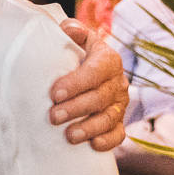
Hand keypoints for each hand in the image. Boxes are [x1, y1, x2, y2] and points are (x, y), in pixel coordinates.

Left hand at [52, 18, 128, 150]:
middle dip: (76, 108)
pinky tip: (92, 145)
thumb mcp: (76, 39)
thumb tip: (67, 29)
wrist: (89, 71)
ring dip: (89, 128)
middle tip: (53, 116)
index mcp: (108, 60)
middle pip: (100, 98)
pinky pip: (118, 135)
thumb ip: (71, 31)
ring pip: (109, 118)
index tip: (54, 93)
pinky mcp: (119, 123)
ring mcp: (120, 104)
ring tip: (69, 135)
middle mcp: (118, 82)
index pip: (95, 71)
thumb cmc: (76, 55)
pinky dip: (107, 141)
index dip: (76, 83)